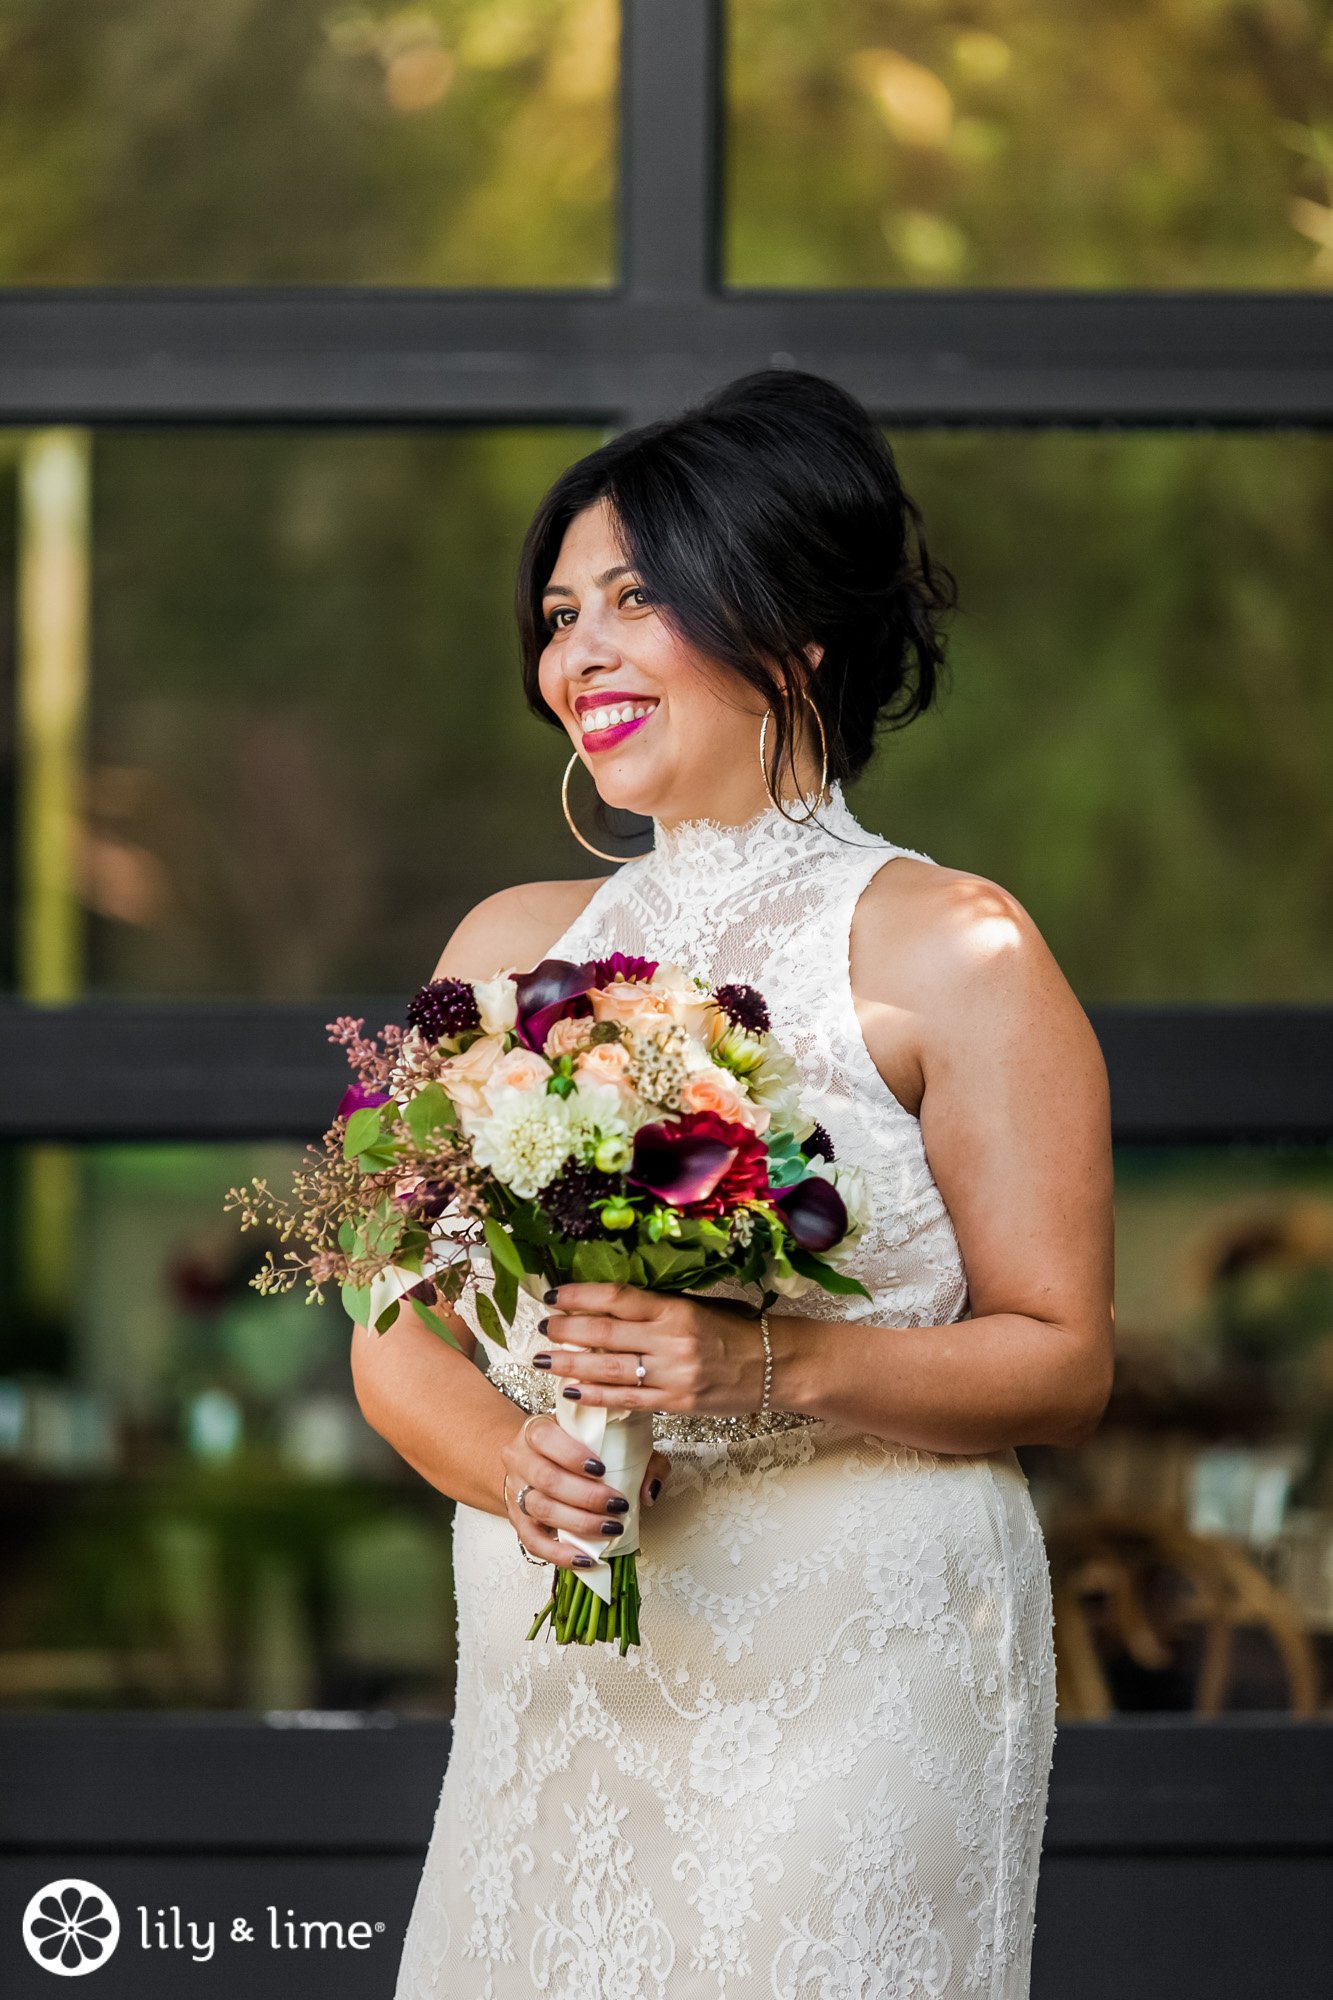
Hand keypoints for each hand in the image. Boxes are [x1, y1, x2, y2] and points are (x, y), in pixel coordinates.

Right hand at [500, 1410, 670, 1567]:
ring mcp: (515, 1490)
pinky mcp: (517, 1520)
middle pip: (546, 1478)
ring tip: (610, 1527)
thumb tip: (648, 1491)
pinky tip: (585, 1559)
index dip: (572, 1455)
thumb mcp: (605, 1438)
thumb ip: (637, 1455)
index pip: (545, 1437)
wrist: (537, 1459)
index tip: (601, 1470)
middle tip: (617, 1504)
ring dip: (579, 1523)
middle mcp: (520, 1458)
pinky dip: (559, 1554)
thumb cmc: (576, 1448)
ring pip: (541, 1509)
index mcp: (536, 1430)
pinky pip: (533, 1542)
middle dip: (586, 1496)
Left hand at [533, 1283, 765, 1416]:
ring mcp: (673, 1374)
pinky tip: (572, 1390)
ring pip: (609, 1369)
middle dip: (566, 1331)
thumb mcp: (696, 1306)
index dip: (579, 1296)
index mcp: (675, 1308)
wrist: (774, 1366)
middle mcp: (671, 1340)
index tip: (554, 1296)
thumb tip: (603, 1305)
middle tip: (541, 1329)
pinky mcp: (676, 1403)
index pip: (616, 1299)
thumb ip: (654, 1308)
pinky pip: (627, 1400)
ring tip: (543, 1360)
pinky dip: (596, 1395)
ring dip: (570, 1364)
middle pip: (604, 1334)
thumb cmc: (733, 1331)